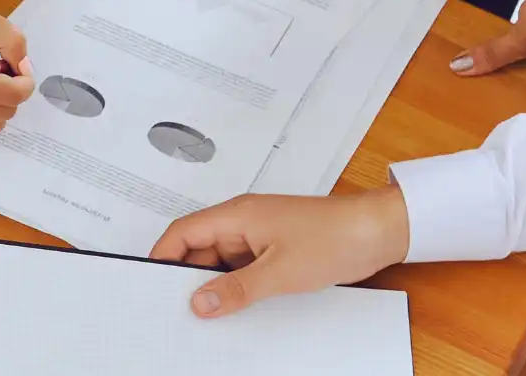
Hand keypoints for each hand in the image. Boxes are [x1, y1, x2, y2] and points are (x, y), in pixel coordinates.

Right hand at [149, 189, 409, 317]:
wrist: (376, 231)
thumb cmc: (334, 236)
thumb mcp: (279, 272)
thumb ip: (236, 289)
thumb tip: (201, 301)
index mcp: (235, 215)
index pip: (182, 233)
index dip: (162, 256)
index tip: (149, 282)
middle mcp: (243, 221)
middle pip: (198, 248)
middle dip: (186, 276)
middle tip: (180, 306)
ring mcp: (259, 234)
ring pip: (220, 259)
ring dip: (214, 283)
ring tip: (211, 310)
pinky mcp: (274, 247)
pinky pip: (242, 266)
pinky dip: (236, 285)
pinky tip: (238, 305)